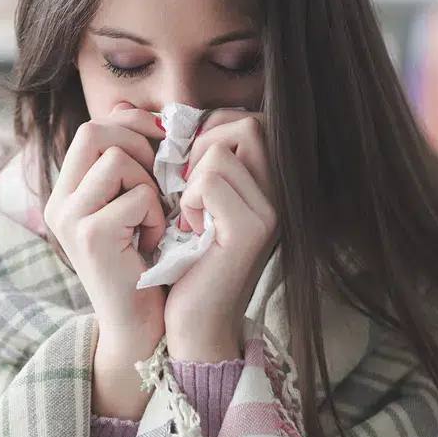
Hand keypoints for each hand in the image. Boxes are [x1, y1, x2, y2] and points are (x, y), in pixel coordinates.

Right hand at [44, 101, 166, 418]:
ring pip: (119, 159)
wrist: (140, 327)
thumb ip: (128, 162)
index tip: (163, 143)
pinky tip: (154, 242)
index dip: (132, 125)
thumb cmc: (145, 265)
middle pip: (97, 131)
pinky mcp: (90, 236)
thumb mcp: (133, 205)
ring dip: (150, 185)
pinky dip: (157, 216)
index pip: (93, 126)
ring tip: (153, 219)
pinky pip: (137, 196)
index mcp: (67, 192)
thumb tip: (130, 108)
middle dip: (141, 147)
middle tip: (160, 181)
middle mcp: (59, 202)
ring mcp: (70, 218)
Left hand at [164, 111, 277, 363]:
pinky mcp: (252, 230)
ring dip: (191, 179)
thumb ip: (192, 158)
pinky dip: (189, 201)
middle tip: (187, 188)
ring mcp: (271, 211)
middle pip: (245, 124)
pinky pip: (210, 180)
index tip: (188, 170)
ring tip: (191, 215)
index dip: (209, 131)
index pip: (247, 120)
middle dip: (201, 146)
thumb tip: (156, 115)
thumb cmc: (183, 259)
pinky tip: (191, 230)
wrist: (191, 321)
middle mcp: (281, 193)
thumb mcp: (191, 199)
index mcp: (269, 183)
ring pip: (220, 150)